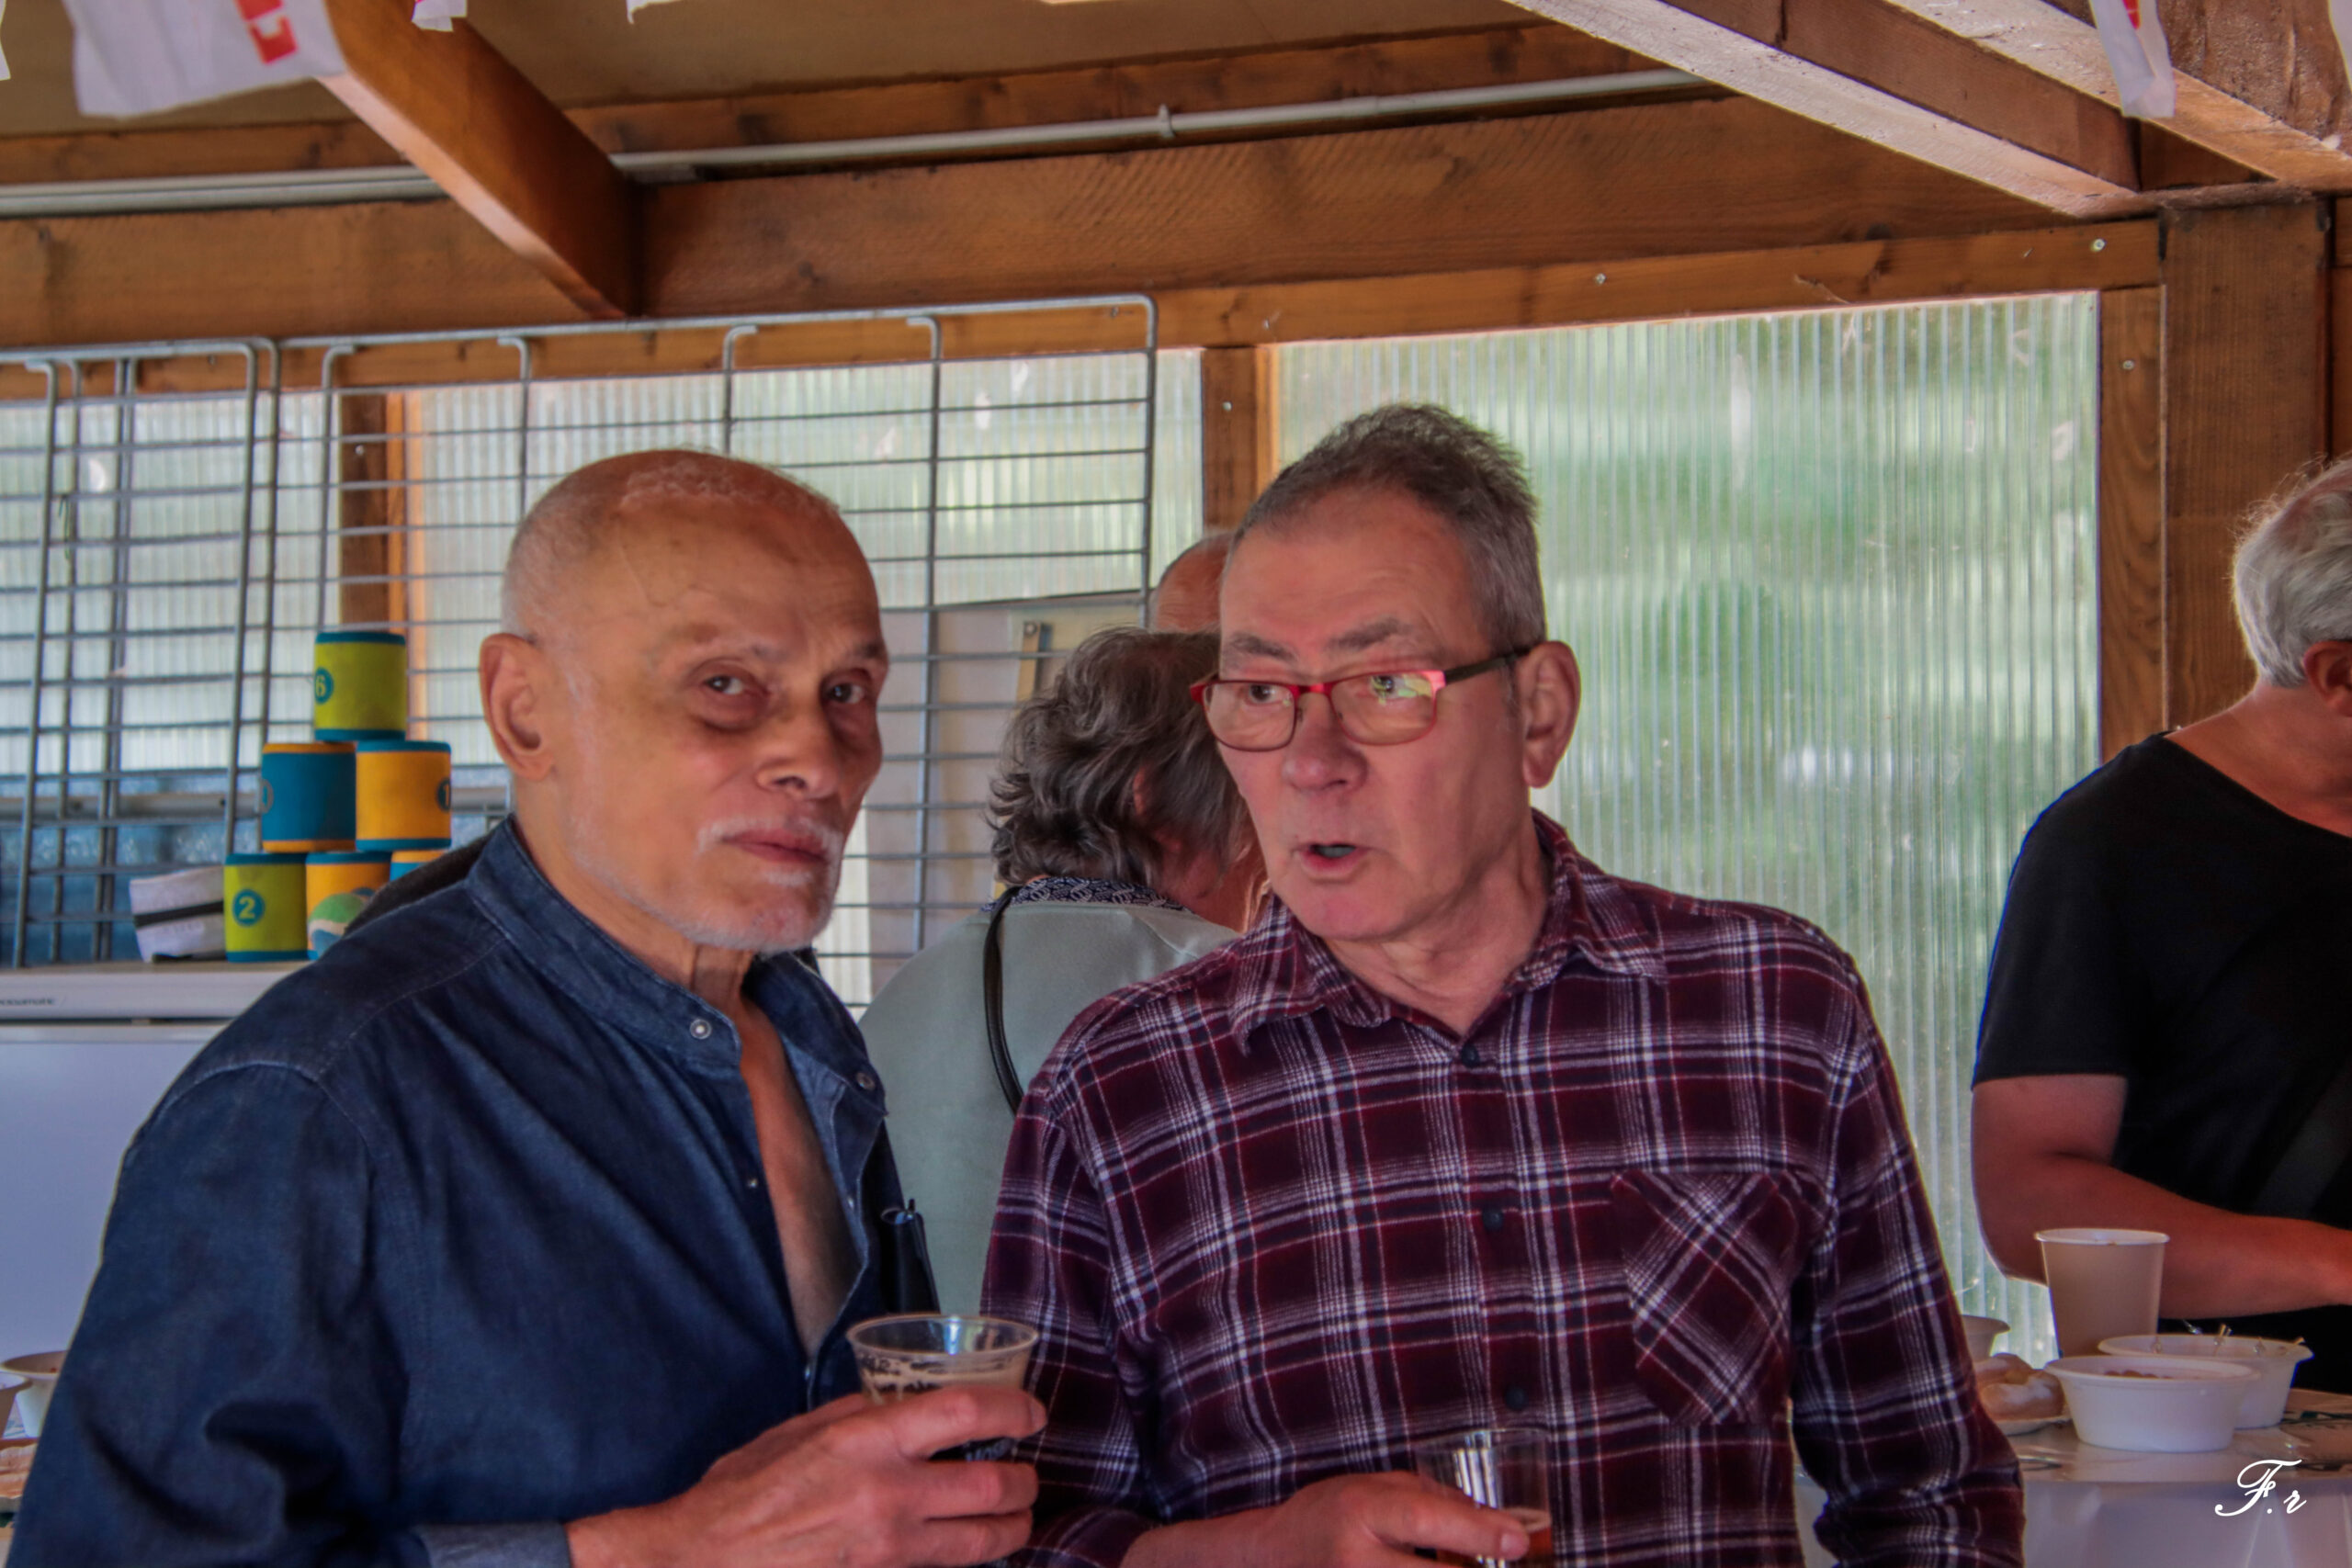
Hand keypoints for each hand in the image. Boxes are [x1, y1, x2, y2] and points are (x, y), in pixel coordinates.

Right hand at [566, 1386, 1045, 1567]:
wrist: (705, 1561)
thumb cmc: (744, 1491)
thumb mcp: (801, 1431)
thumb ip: (861, 1415)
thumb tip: (907, 1404)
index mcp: (866, 1441)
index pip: (965, 1412)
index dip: (1013, 1407)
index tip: (1031, 1410)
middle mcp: (887, 1493)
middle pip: (992, 1484)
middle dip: (1025, 1480)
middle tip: (1028, 1473)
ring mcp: (888, 1548)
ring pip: (981, 1540)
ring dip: (1012, 1526)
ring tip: (1017, 1516)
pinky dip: (966, 1559)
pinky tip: (969, 1548)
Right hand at [1125, 1471, 1530, 1567]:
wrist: (1270, 1557)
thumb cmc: (1330, 1514)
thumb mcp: (1376, 1486)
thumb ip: (1435, 1500)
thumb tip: (1501, 1524)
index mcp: (1361, 1510)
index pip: (1427, 1521)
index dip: (1479, 1533)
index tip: (1519, 1541)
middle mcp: (1354, 1559)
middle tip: (1506, 1561)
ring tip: (1463, 1563)